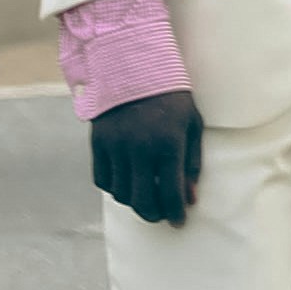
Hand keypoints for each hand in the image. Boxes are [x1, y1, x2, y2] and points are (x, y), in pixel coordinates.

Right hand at [90, 89, 204, 227]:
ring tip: (145, 195)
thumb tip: (190, 198)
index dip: (175, 214)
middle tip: (161, 214)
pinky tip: (126, 181)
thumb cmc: (171, 96)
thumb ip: (192, 162)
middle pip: (142, 201)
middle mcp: (140, 149)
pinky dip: (114, 187)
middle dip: (153, 214)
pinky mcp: (98, 144)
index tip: (179, 222)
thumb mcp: (191, 124)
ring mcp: (116, 147)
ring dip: (134, 201)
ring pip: (121, 194)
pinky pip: (103, 180)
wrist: (133, 66)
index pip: (170, 193)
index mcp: (168, 144)